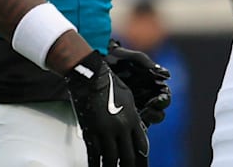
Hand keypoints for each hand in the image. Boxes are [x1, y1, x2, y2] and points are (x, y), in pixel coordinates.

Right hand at [65, 50, 149, 166]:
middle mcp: (120, 126)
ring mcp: (105, 130)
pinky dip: (94, 164)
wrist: (90, 75)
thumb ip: (132, 117)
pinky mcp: (90, 130)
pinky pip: (93, 154)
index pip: (142, 146)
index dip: (142, 160)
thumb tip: (135, 129)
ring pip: (111, 159)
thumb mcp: (128, 98)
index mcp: (132, 118)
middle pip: (128, 157)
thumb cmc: (109, 83)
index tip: (141, 166)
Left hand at [106, 39, 171, 125]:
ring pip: (146, 121)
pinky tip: (126, 121)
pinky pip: (131, 126)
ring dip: (145, 121)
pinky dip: (131, 126)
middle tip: (149, 110)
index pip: (164, 97)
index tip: (158, 99)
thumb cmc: (116, 59)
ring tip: (138, 116)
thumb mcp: (130, 57)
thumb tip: (166, 74)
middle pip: (158, 112)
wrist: (95, 61)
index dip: (163, 99)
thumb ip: (146, 62)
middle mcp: (146, 99)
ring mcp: (134, 108)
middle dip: (156, 113)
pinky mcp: (123, 116)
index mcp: (152, 86)